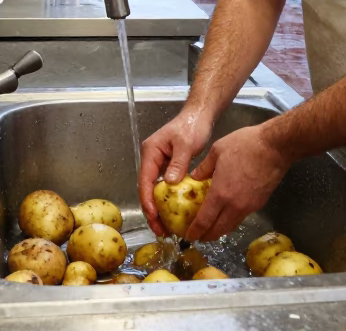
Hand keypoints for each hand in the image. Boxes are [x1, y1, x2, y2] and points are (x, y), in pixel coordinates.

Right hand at [138, 109, 213, 236]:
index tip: (154, 217)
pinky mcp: (169, 167)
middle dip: (152, 211)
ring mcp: (159, 164)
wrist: (200, 115)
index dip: (147, 201)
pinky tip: (174, 213)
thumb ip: (177, 163)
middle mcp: (151, 159)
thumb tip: (170, 183)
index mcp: (150, 152)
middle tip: (160, 230)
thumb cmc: (192, 125)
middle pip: (147, 189)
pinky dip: (168, 201)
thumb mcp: (186, 144)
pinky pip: (165, 187)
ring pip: (155, 191)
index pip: (145, 180)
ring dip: (159, 209)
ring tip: (166, 228)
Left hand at [183, 125, 290, 240]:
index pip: (204, 220)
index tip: (189, 236)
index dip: (195, 231)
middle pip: (219, 229)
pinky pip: (242, 217)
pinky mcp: (260, 203)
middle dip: (207, 236)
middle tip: (198, 237)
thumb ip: (204, 167)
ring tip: (211, 229)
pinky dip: (232, 220)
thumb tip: (195, 177)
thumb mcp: (217, 151)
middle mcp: (234, 205)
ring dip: (220, 230)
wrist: (276, 147)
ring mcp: (249, 206)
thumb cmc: (245, 145)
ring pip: (231, 225)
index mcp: (220, 194)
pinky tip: (228, 215)